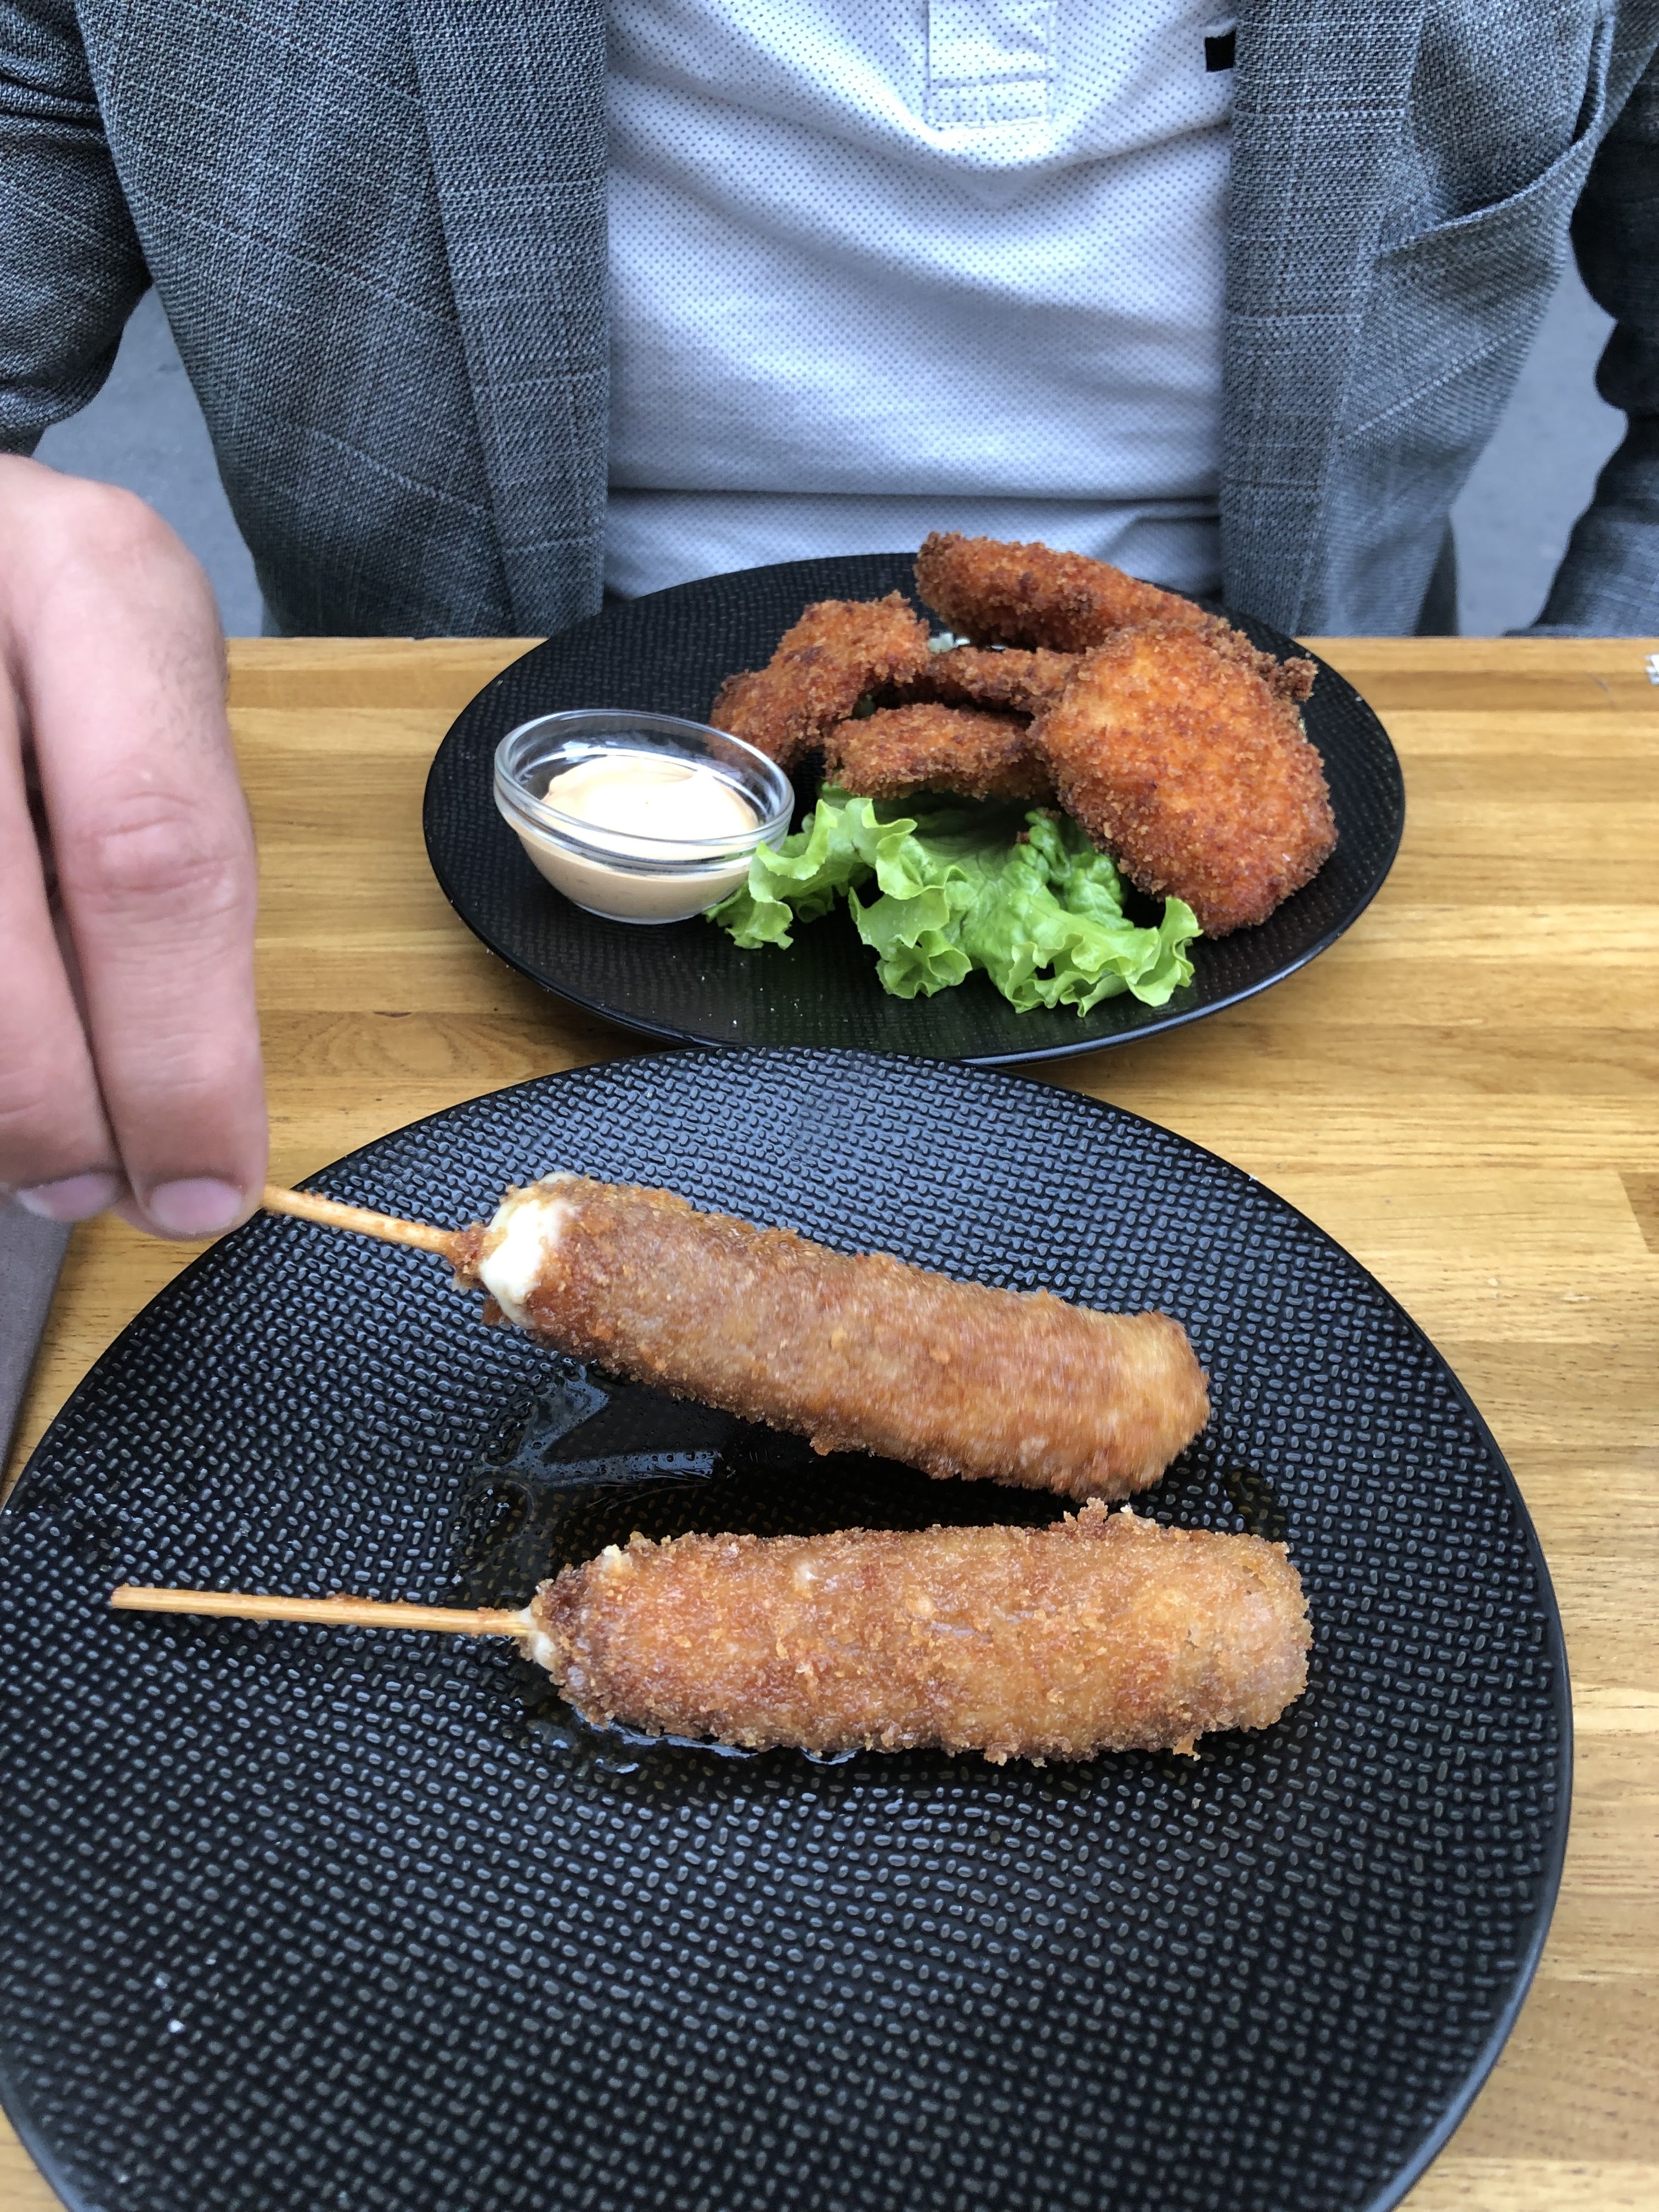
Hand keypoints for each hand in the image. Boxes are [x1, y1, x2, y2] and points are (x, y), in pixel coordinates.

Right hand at [0, 457, 264, 1237]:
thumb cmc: (31, 626)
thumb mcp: (130, 687)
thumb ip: (157, 857)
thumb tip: (176, 1106)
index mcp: (94, 583)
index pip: (157, 857)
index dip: (180, 1058)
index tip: (202, 1186)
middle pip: (7, 934)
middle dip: (50, 1110)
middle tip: (86, 1189)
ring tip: (17, 1141)